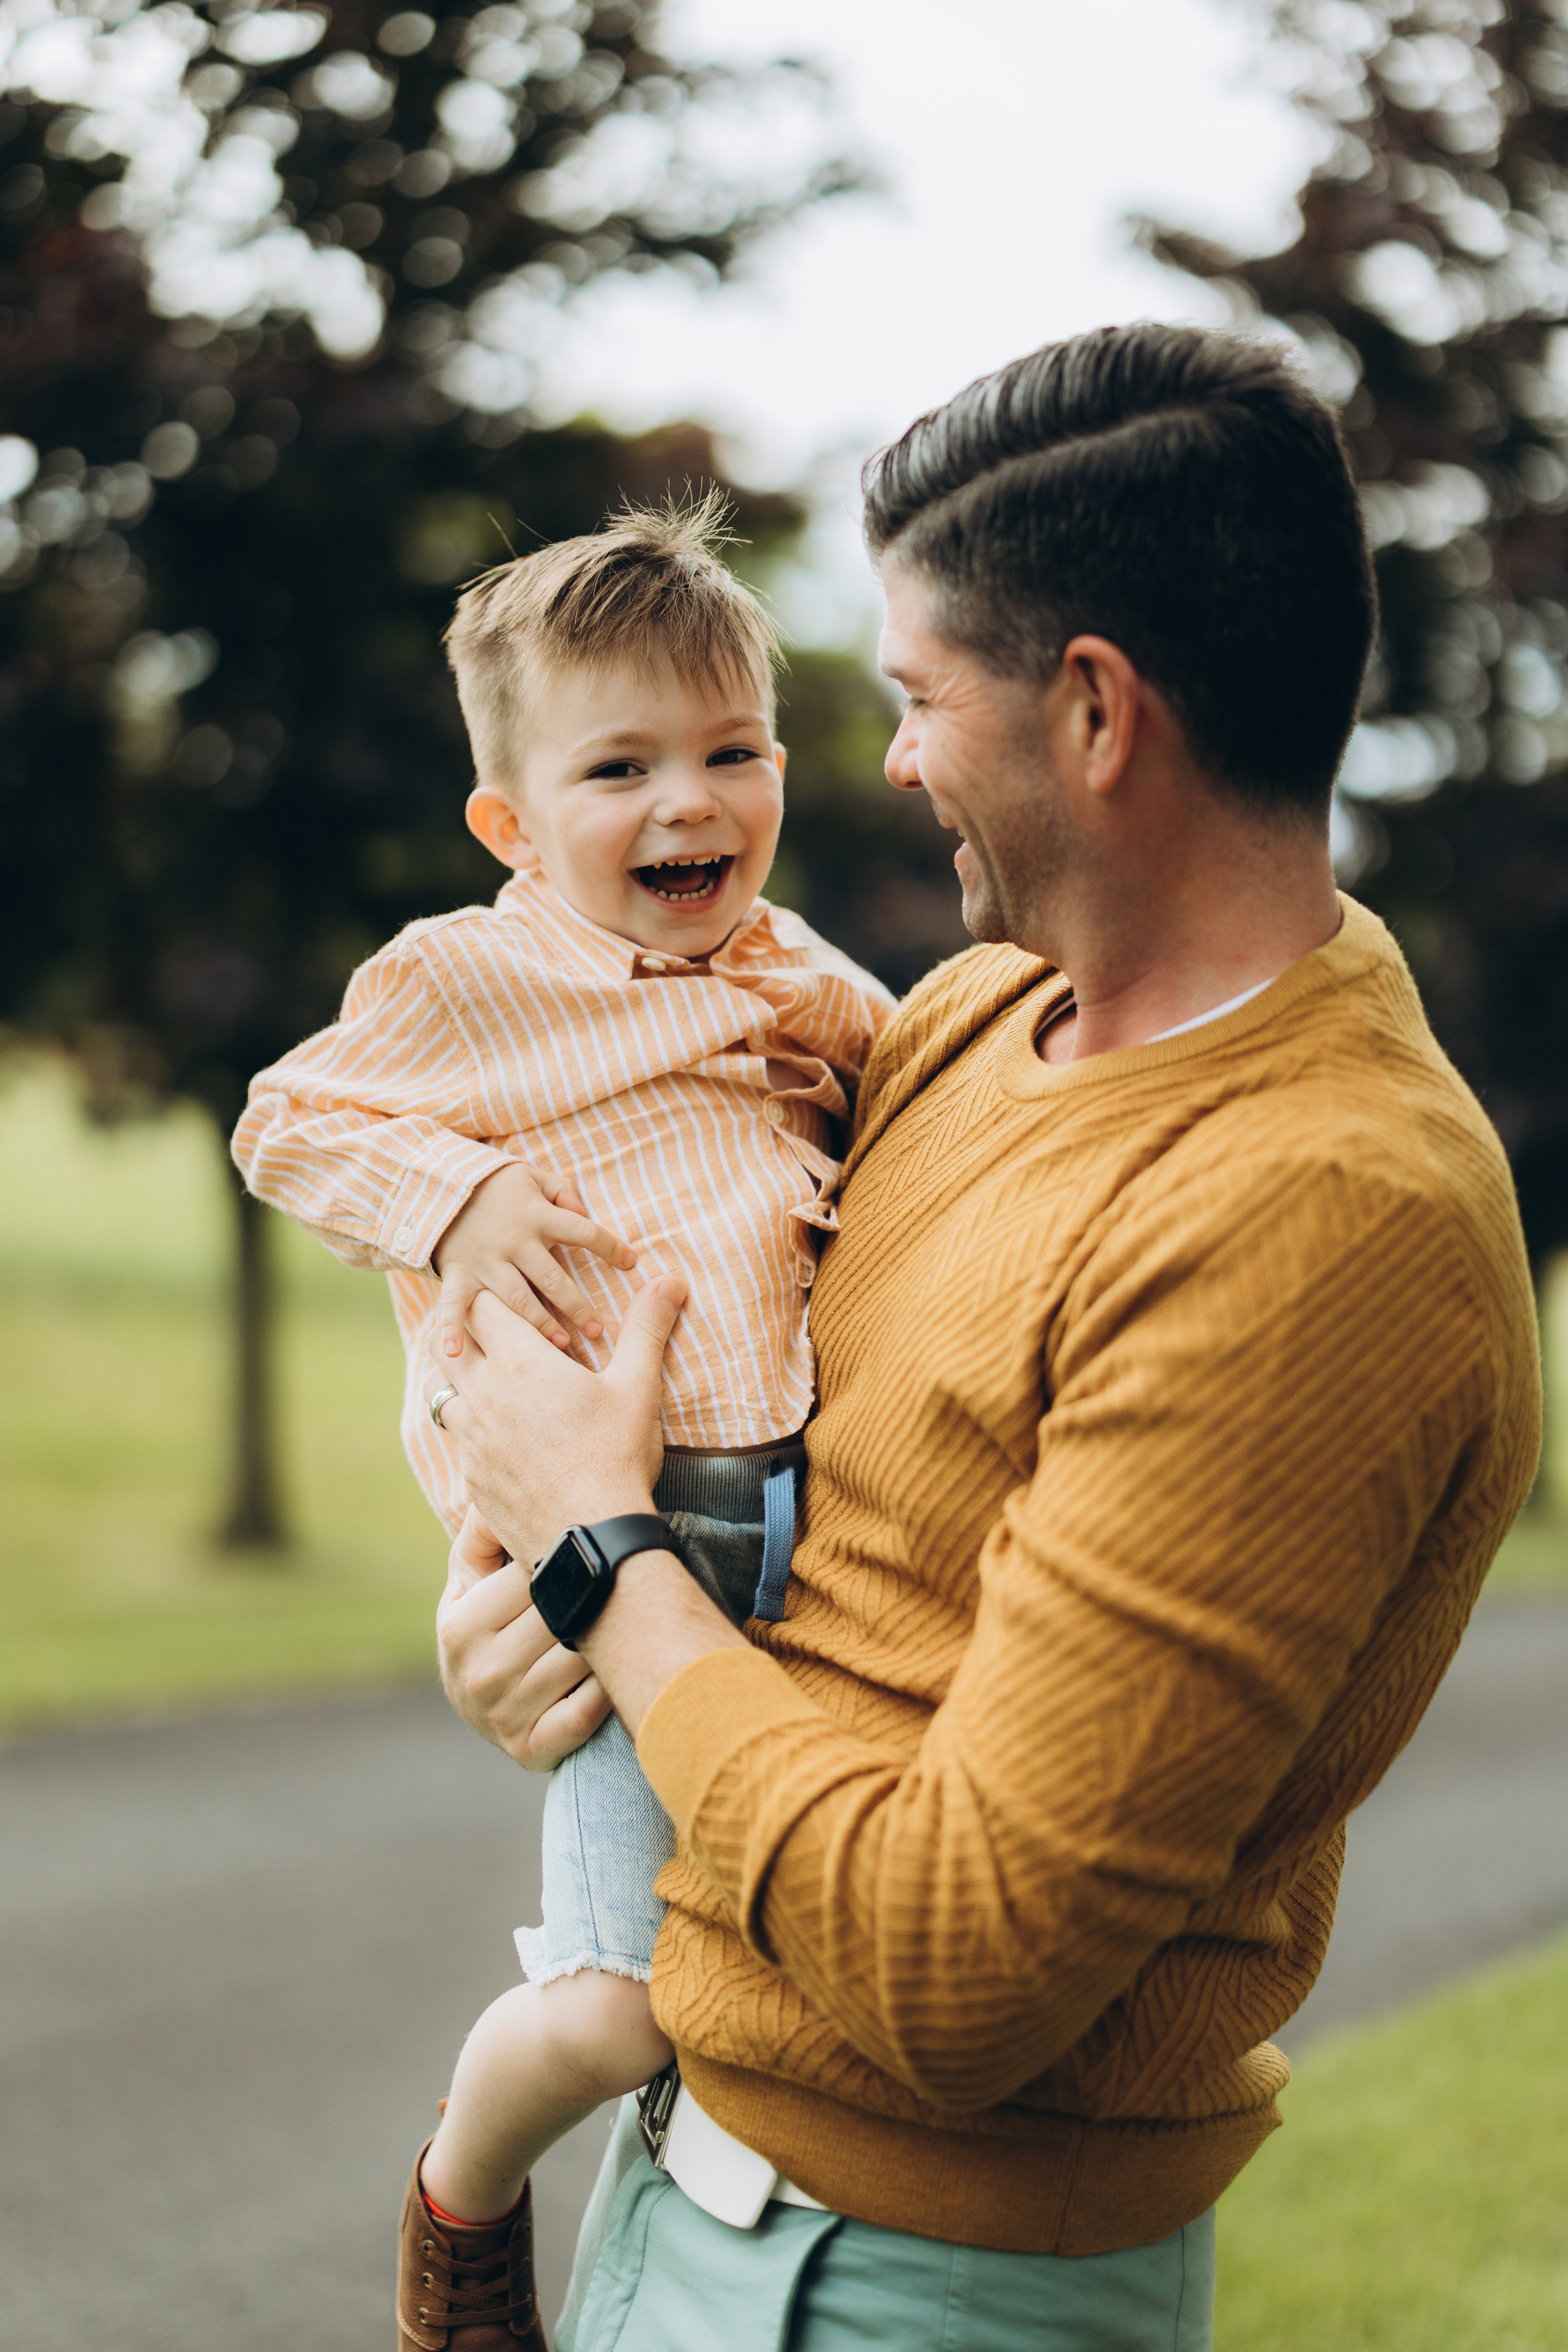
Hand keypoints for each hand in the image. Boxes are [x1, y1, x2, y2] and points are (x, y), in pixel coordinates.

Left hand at [425, 1278, 681, 1570]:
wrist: (590, 1538)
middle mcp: (482, 1395)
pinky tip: (496, 1436)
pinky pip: (455, 1439)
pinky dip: (467, 1427)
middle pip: (444, 1343)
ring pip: (437, 1391)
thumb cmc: (616, 1457)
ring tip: (484, 1379)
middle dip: (463, 1331)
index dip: (493, 1298)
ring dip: (454, 1378)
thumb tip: (670, 1281)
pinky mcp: (470, 1477)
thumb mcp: (638, 1387)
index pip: (479, 1306)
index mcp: (519, 1362)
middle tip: (491, 1332)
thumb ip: (647, 1328)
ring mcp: (470, 1439)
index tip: (513, 1302)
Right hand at [431, 1160, 636, 1359]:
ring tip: (562, 1346)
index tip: (632, 1263)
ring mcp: (485, 1260)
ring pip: (516, 1298)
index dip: (610, 1246)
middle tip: (598, 1330)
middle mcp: (513, 1240)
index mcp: (537, 1214)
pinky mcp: (459, 1273)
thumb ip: (563, 1191)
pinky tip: (455, 1353)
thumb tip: (584, 1211)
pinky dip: (451, 1328)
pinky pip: (454, 1303)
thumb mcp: (532, 1176)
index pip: (582, 1231)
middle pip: (552, 1277)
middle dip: (577, 1305)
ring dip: (538, 1324)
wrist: (439, 1182)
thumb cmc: (496, 1184)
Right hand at [437, 1506, 612, 1767]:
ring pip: (582, 1659)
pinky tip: (613, 1666)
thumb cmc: (490, 1618)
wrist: (481, 1698)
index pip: (531, 1577)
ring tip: (620, 1618)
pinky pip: (591, 1710)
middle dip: (594, 1594)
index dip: (567, 1558)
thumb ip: (487, 1528)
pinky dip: (609, 1685)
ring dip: (609, 1637)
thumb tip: (507, 1489)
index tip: (594, 1547)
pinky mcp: (531, 1752)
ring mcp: (502, 1718)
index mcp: (458, 1625)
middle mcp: (475, 1675)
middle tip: (625, 1576)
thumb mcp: (474, 1573)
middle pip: (562, 1616)